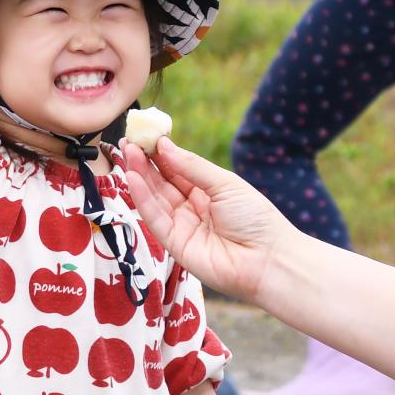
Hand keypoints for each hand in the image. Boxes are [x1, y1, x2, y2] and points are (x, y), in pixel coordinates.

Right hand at [115, 136, 296, 305]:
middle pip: (162, 184)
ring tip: (127, 153)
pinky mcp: (174, 245)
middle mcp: (192, 209)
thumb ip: (193, 166)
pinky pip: (155, 219)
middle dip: (144, 163)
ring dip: (139, 177)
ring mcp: (182, 227)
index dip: (160, 153)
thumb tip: (164, 146)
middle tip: (128, 141)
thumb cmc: (255, 219)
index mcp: (207, 192)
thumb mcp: (225, 184)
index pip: (177, 170)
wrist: (268, 259)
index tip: (144, 135)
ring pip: (154, 200)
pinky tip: (133, 178)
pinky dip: (142, 199)